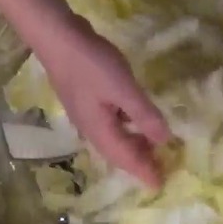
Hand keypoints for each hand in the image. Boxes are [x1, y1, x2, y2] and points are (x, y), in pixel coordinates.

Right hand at [36, 16, 171, 185]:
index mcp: (99, 131)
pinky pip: (110, 122)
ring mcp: (86, 112)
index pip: (125, 159)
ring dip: (132, 143)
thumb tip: (165, 140)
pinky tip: (135, 117)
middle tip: (161, 167)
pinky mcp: (86, 97)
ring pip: (113, 137)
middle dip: (138, 161)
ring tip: (153, 145)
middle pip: (117, 152)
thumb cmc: (91, 64)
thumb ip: (144, 115)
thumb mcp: (123, 89)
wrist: (57, 37)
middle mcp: (91, 127)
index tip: (160, 185)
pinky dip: (126, 125)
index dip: (143, 171)